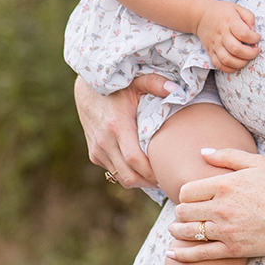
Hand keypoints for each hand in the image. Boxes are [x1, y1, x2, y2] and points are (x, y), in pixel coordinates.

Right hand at [73, 73, 171, 188]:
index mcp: (118, 126)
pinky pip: (112, 171)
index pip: (134, 160)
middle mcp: (105, 142)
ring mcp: (98, 150)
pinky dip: (127, 173)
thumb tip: (177, 89)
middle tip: (166, 180)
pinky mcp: (94, 154)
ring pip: (120, 177)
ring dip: (138, 180)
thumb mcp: (136, 81)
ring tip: (156, 176)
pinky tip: (140, 168)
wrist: (86, 91)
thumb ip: (156, 83)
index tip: (166, 173)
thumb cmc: (116, 87)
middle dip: (148, 182)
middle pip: (128, 176)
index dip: (151, 172)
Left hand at [167, 148, 264, 260]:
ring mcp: (226, 230)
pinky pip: (200, 254)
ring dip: (177, 230)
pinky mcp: (232, 249)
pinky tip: (171, 253)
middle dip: (181, 211)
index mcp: (225, 185)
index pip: (187, 190)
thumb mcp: (257, 163)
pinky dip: (182, 254)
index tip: (191, 196)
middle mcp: (221, 208)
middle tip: (184, 212)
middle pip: (184, 211)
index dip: (185, 193)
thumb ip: (227, 155)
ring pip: (188, 232)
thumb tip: (202, 152)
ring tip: (175, 229)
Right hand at [195, 0, 259, 72]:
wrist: (201, 16)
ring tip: (247, 58)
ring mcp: (215, 44)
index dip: (254, 38)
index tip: (257, 37)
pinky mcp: (210, 52)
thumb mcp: (237, 8)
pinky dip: (230, 68)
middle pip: (236, 49)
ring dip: (241, 63)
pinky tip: (237, 64)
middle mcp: (221, 34)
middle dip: (250, 53)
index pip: (243, 34)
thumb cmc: (222, 12)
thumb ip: (249, 17)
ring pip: (227, 59)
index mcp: (229, 21)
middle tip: (256, 51)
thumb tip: (254, 31)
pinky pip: (219, 65)